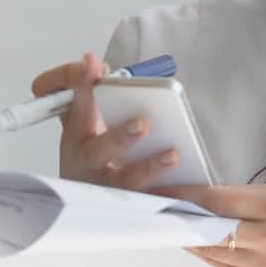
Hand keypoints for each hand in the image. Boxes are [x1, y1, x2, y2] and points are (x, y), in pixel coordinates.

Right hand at [30, 53, 179, 189]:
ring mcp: (109, 187)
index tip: (93, 66)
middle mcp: (89, 163)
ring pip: (127, 182)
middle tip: (141, 123)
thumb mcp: (80, 117)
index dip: (83, 86)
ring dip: (148, 169)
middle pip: (98, 153)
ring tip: (172, 155)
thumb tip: (92, 63)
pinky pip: (152, 201)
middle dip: (119, 137)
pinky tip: (188, 187)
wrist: (85, 191)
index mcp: (76, 136)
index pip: (77, 107)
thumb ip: (84, 87)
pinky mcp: (132, 203)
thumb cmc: (89, 148)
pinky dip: (169, 196)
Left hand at [157, 184, 265, 266]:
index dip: (187, 196)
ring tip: (176, 227)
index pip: (220, 199)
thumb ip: (250, 202)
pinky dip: (209, 255)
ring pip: (211, 250)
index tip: (166, 193)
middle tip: (160, 211)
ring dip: (191, 238)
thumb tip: (204, 202)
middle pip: (210, 226)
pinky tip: (201, 246)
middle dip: (182, 219)